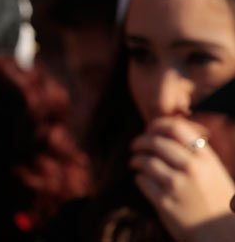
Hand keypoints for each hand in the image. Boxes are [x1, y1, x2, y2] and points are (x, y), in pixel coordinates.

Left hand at [130, 116, 234, 241]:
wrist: (223, 235)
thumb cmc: (216, 201)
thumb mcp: (213, 172)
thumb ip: (193, 154)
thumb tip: (163, 135)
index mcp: (206, 158)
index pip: (176, 128)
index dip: (156, 125)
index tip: (149, 129)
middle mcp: (192, 168)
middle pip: (155, 142)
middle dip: (140, 142)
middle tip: (135, 146)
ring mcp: (177, 185)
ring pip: (145, 161)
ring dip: (136, 160)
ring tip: (134, 163)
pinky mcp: (165, 202)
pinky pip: (142, 181)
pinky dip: (139, 178)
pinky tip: (143, 180)